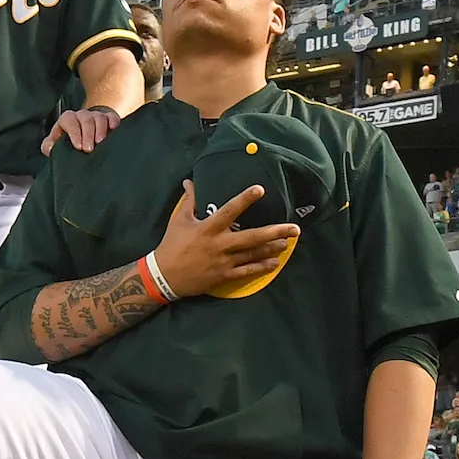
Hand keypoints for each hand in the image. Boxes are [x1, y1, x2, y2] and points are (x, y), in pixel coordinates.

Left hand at [42, 107, 120, 156]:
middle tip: (89, 149)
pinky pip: (112, 117)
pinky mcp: (109, 119)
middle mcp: (81, 116)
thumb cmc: (69, 142)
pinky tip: (114, 129)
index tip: (78, 147)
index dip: (74, 132)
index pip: (69, 120)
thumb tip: (50, 148)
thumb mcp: (56, 144)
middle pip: (85, 119)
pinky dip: (113, 121)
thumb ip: (49, 146)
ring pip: (99, 117)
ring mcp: (96, 116)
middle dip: (87, 134)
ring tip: (100, 142)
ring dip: (100, 129)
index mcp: (67, 119)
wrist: (84, 139)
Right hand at [151, 182, 302, 297]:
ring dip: (272, 248)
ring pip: (253, 254)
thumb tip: (189, 182)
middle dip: (274, 232)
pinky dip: (261, 267)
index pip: (229, 211)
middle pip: (251, 237)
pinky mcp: (224, 275)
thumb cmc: (171, 245)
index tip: (260, 189)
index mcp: (208, 228)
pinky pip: (247, 271)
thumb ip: (189, 201)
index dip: (245, 199)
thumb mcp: (179, 220)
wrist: (164, 276)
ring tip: (288, 242)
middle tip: (294, 228)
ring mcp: (224, 261)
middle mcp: (219, 244)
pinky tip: (274, 263)